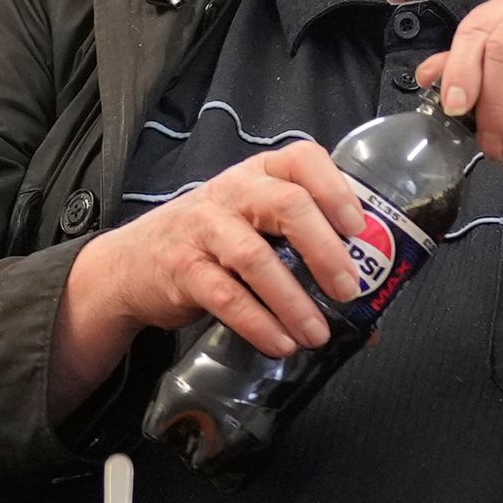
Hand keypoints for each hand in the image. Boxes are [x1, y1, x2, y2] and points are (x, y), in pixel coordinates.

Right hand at [49, 140, 369, 406]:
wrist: (133, 264)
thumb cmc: (213, 244)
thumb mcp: (256, 229)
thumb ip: (307, 258)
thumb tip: (369, 319)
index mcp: (262, 175)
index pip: (303, 159)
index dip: (337, 189)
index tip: (360, 228)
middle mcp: (234, 192)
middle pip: (287, 204)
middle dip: (325, 250)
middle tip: (348, 290)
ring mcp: (204, 227)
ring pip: (255, 257)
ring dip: (294, 301)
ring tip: (317, 334)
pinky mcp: (182, 267)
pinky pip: (226, 296)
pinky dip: (258, 323)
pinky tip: (280, 344)